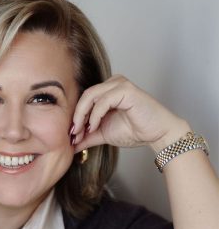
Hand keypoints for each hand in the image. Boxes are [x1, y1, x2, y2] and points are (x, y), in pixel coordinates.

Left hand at [71, 74, 189, 153]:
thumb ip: (88, 136)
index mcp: (107, 91)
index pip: (84, 100)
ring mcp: (120, 84)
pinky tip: (94, 127)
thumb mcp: (104, 134)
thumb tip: (71, 144)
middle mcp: (113, 84)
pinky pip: (102, 101)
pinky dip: (95, 115)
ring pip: (91, 96)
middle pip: (85, 96)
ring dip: (82, 116)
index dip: (75, 117)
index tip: (71, 136)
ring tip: (81, 132)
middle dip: (76, 116)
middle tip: (73, 133)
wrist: (157, 134)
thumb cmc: (135, 130)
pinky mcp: (126, 90)